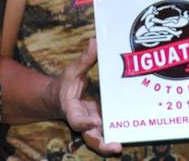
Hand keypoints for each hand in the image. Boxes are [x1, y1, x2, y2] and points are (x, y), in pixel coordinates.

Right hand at [50, 38, 121, 155]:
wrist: (58, 97)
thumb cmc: (66, 84)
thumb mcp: (72, 70)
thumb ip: (84, 59)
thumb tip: (95, 42)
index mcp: (71, 110)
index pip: (77, 120)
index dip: (85, 123)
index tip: (95, 121)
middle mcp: (82, 121)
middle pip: (90, 138)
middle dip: (102, 145)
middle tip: (115, 147)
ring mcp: (91, 125)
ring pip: (99, 140)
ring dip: (109, 146)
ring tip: (121, 147)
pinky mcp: (99, 123)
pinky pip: (107, 132)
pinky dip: (116, 134)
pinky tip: (131, 132)